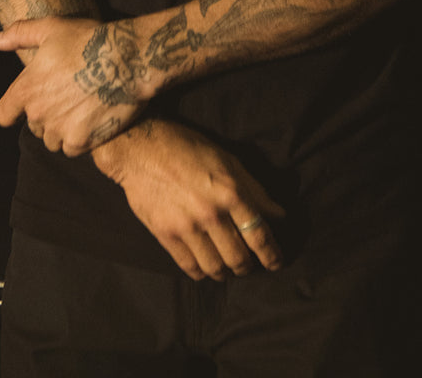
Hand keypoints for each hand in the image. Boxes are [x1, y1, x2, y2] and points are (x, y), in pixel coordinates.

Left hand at [0, 16, 147, 155]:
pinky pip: (71, 148)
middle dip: (46, 114)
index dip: (14, 111)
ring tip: (81, 108)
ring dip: (62, 129)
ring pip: (52, 139)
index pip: (5, 115)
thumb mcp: (52, 28)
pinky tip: (91, 119)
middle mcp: (38, 113)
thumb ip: (20, 35)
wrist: (127, 60)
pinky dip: (79, 139)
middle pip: (34, 125)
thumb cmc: (89, 40)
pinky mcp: (81, 141)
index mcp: (26, 88)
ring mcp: (59, 129)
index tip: (27, 105)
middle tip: (67, 96)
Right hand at [92, 119, 284, 280]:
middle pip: (239, 258)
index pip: (259, 234)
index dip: (272, 254)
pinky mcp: (166, 235)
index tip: (276, 263)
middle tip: (250, 264)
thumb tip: (279, 214)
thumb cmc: (188, 149)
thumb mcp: (228, 160)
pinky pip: (191, 268)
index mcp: (231, 191)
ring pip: (216, 268)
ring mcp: (187, 226)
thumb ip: (254, 190)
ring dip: (226, 272)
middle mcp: (212, 212)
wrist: (142, 149)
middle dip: (249, 266)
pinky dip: (202, 272)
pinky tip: (206, 265)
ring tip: (228, 267)